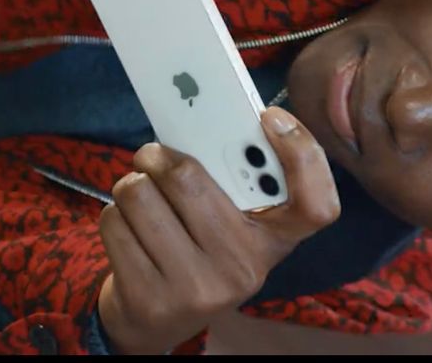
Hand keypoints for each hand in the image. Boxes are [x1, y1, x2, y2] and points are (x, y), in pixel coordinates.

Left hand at [96, 108, 338, 354]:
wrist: (154, 320)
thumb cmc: (196, 249)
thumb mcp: (228, 222)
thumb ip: (232, 178)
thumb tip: (197, 110)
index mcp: (273, 241)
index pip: (317, 204)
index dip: (303, 154)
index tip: (271, 118)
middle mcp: (244, 268)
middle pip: (186, 176)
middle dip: (156, 156)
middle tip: (152, 157)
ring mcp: (198, 287)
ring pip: (138, 193)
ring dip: (130, 187)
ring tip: (142, 202)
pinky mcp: (150, 298)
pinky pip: (114, 221)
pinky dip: (114, 217)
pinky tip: (130, 235)